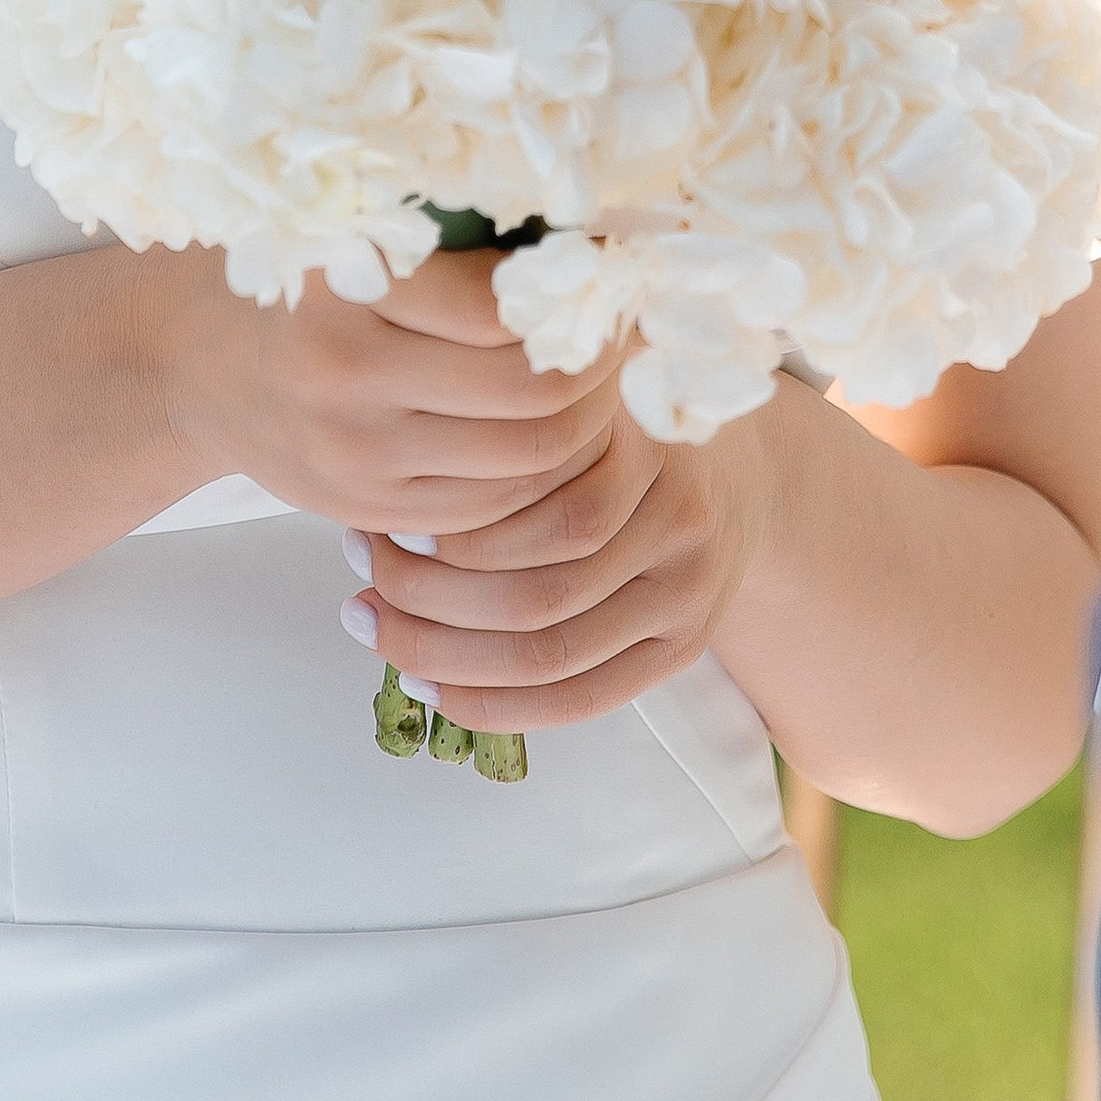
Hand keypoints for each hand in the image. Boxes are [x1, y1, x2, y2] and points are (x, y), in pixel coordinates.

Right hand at [141, 245, 622, 540]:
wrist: (201, 367)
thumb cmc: (310, 277)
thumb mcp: (358, 229)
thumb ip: (454, 230)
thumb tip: (596, 234)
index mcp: (346, 284)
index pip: (505, 307)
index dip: (578, 292)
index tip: (610, 269)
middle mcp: (344, 373)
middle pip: (533, 393)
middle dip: (602, 366)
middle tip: (624, 332)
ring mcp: (356, 454)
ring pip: (528, 459)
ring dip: (590, 423)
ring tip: (604, 380)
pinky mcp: (370, 507)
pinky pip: (496, 505)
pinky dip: (543, 473)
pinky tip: (554, 430)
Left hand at [343, 400, 780, 732]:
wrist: (742, 477)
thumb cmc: (624, 431)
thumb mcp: (583, 396)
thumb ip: (512, 422)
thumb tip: (380, 472)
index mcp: (647, 444)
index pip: (537, 507)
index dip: (446, 525)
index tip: (375, 514)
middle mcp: (679, 521)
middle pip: (538, 588)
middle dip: (426, 593)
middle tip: (357, 573)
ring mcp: (689, 593)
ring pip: (548, 652)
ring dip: (443, 651)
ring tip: (372, 625)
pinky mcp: (684, 647)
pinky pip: (578, 699)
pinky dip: (493, 704)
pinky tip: (429, 687)